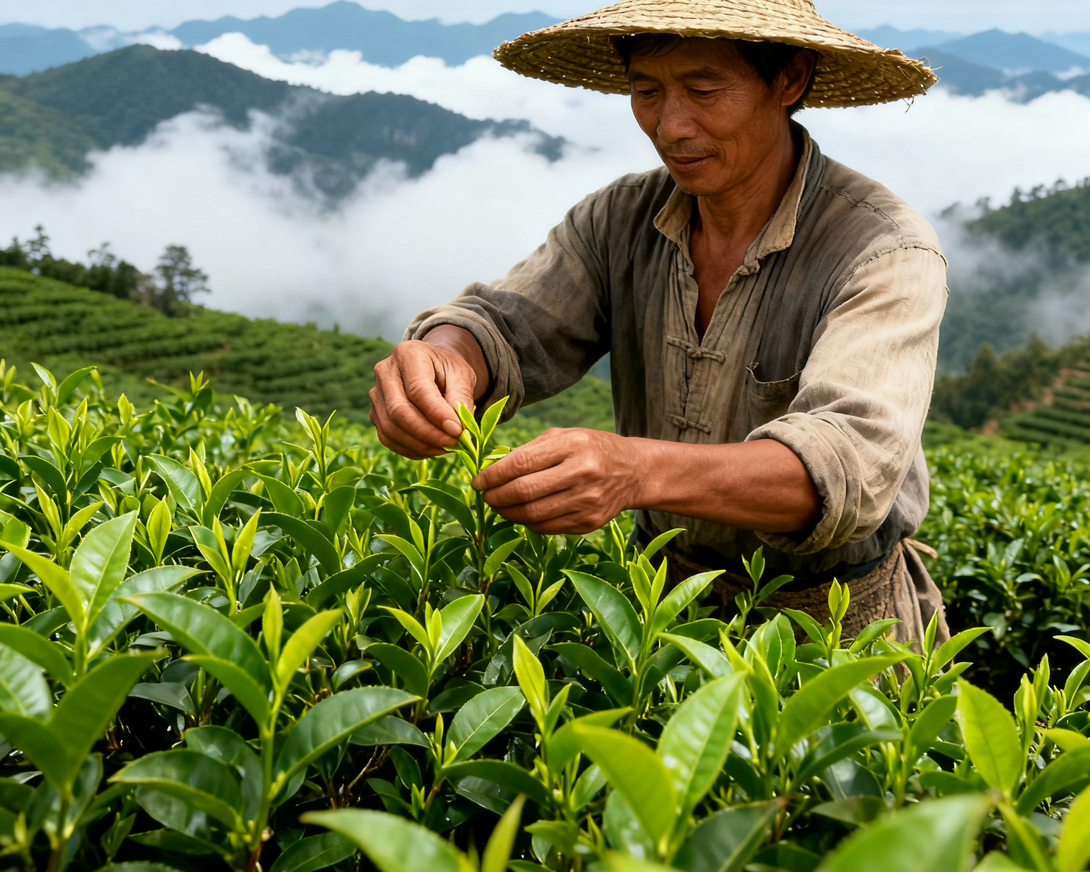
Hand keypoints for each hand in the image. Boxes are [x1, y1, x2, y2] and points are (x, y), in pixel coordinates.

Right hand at [369, 339, 477, 458]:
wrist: (432, 368)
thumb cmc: (448, 370)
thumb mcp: (462, 375)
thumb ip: (461, 398)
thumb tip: (457, 428)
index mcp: (408, 354)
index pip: (418, 390)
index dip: (437, 414)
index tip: (457, 430)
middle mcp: (385, 371)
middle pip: (398, 411)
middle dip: (427, 433)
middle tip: (453, 443)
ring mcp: (376, 394)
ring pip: (390, 428)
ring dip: (420, 445)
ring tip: (446, 448)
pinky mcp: (375, 414)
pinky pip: (388, 438)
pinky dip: (410, 449)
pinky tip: (432, 449)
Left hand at [473, 428, 640, 533]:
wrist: (633, 471)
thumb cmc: (591, 449)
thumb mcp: (564, 436)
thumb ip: (530, 450)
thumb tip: (492, 469)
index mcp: (573, 446)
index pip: (521, 464)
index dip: (493, 475)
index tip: (478, 481)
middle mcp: (582, 473)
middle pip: (524, 492)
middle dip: (496, 497)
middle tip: (485, 496)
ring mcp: (587, 501)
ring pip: (533, 515)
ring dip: (508, 513)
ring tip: (499, 506)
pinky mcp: (590, 522)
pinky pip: (547, 528)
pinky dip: (527, 522)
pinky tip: (522, 514)